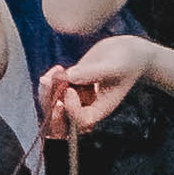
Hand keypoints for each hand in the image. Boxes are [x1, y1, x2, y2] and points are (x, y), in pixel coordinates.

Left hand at [40, 35, 157, 139]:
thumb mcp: (114, 65)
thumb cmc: (127, 60)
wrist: (126, 53)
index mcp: (101, 109)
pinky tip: (58, 68)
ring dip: (46, 94)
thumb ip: (93, 72)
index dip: (72, 109)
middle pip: (63, 121)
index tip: (70, 90)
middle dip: (50, 108)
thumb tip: (69, 76)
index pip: (82, 120)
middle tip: (47, 85)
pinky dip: (49, 83)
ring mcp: (78, 97)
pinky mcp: (71, 86)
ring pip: (54, 107)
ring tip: (48, 77)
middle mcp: (88, 107)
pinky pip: (53, 92)